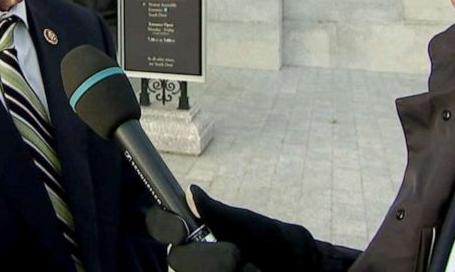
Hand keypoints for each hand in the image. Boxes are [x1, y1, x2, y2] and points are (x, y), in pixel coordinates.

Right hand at [146, 185, 325, 271]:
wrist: (292, 265)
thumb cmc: (267, 238)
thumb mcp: (245, 224)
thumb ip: (217, 212)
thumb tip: (191, 191)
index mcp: (191, 232)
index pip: (162, 226)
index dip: (164, 226)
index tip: (182, 230)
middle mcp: (189, 257)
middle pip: (176, 260)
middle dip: (208, 258)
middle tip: (235, 255)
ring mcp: (196, 271)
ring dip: (224, 269)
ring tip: (248, 268)